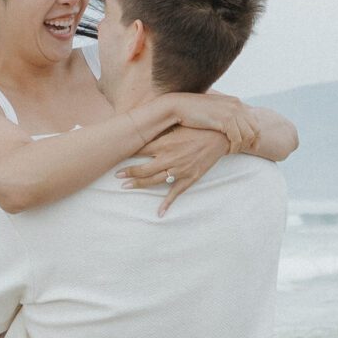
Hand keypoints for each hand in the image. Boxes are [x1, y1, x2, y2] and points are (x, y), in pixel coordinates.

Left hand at [119, 123, 233, 212]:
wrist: (220, 136)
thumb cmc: (198, 127)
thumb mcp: (177, 125)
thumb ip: (160, 130)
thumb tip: (144, 129)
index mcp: (164, 142)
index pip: (139, 150)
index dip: (126, 154)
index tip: (116, 156)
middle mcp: (169, 157)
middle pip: (142, 169)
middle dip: (127, 173)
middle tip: (116, 175)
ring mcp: (179, 169)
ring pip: (154, 181)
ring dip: (138, 185)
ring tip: (126, 186)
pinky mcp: (190, 177)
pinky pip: (175, 193)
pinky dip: (167, 203)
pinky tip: (159, 212)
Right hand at [155, 92, 257, 155]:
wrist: (179, 106)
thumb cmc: (193, 111)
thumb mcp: (215, 110)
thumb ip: (226, 116)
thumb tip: (234, 127)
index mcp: (235, 102)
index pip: (255, 121)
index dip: (256, 136)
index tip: (253, 146)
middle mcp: (237, 105)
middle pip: (255, 129)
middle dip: (252, 142)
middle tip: (245, 152)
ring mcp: (232, 112)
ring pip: (247, 135)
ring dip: (241, 146)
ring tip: (232, 151)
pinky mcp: (225, 120)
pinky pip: (237, 138)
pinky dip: (234, 147)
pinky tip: (227, 151)